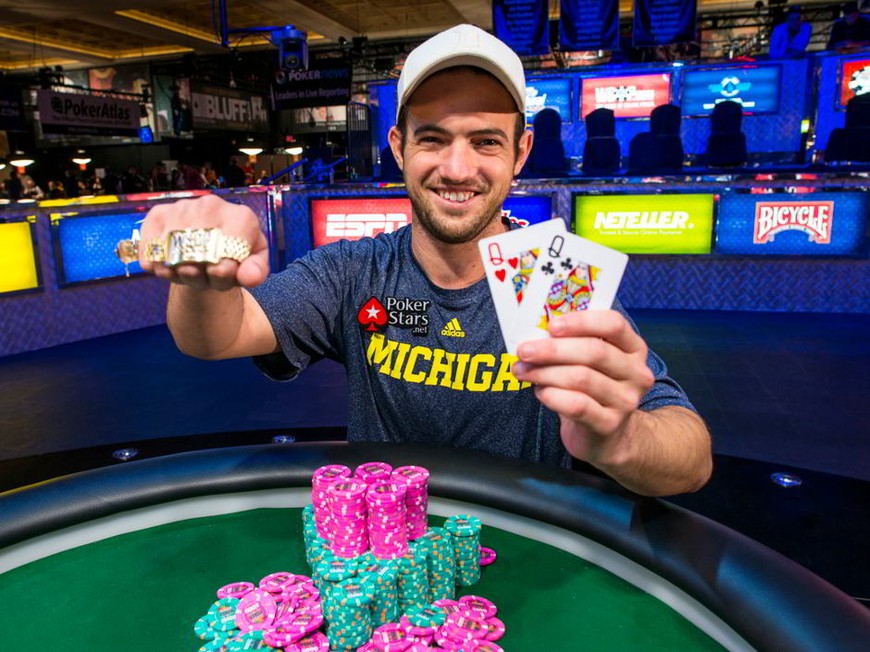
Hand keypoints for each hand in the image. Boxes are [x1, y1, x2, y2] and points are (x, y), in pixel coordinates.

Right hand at [138, 194, 268, 290]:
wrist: (213, 245)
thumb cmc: (237, 255)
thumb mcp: (254, 265)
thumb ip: (256, 271)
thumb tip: (249, 276)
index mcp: (242, 217)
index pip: (229, 247)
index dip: (224, 270)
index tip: (222, 276)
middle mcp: (211, 206)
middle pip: (199, 251)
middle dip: (201, 275)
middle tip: (205, 280)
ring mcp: (183, 208)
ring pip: (174, 251)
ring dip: (180, 273)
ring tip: (191, 275)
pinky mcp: (159, 214)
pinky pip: (151, 246)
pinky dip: (157, 266)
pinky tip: (169, 270)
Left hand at [511, 310, 654, 465]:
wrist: (606, 435)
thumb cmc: (592, 390)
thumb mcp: (590, 363)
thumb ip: (572, 344)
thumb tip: (536, 334)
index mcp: (633, 348)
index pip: (614, 324)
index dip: (581, 321)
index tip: (551, 325)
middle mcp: (636, 373)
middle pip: (594, 352)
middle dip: (553, 349)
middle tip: (525, 351)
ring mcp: (625, 401)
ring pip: (581, 378)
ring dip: (545, 373)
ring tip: (523, 371)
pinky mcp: (609, 424)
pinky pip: (576, 405)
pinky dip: (552, 396)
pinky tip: (540, 391)